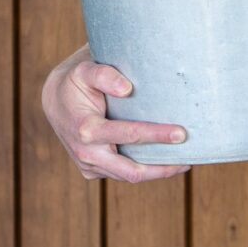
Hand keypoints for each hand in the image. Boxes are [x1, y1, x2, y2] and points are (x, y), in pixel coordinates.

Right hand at [41, 44, 190, 182]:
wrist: (56, 99)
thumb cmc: (77, 81)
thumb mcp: (86, 70)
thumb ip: (105, 75)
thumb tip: (127, 89)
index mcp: (86, 129)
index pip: (128, 136)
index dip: (156, 136)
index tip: (181, 134)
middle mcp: (86, 153)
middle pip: (131, 170)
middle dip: (163, 166)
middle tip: (191, 157)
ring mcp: (89, 165)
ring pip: (129, 176)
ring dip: (158, 172)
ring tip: (185, 162)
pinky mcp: (93, 169)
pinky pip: (122, 174)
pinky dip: (146, 171)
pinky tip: (166, 162)